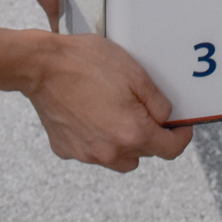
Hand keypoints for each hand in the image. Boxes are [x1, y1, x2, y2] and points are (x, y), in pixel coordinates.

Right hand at [22, 32, 193, 171]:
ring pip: (118, 157)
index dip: (180, 137)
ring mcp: (86, 154)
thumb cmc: (85, 64)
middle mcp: (110, 152)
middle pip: (143, 153)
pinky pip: (91, 151)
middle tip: (141, 110)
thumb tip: (166, 119)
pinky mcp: (66, 150)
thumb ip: (158, 103)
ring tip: (113, 112)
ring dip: (123, 142)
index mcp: (132, 134)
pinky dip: (96, 138)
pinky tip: (89, 114)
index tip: (180, 128)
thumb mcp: (136, 74)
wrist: (41, 66)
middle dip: (148, 135)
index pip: (170, 150)